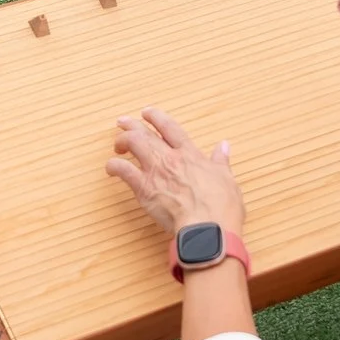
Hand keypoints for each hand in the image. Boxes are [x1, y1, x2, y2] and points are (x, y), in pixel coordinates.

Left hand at [108, 108, 245, 237]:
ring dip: (122, 141)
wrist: (207, 226)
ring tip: (118, 145)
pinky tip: (111, 169)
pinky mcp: (144, 188)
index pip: (170, 127)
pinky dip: (114, 166)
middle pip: (146, 133)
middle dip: (131, 125)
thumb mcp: (227, 179)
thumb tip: (224, 146)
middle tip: (122, 122)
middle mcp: (170, 158)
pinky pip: (123, 170)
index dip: (156, 117)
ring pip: (133, 144)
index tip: (147, 112)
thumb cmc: (220, 207)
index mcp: (190, 154)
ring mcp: (155, 171)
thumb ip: (221, 161)